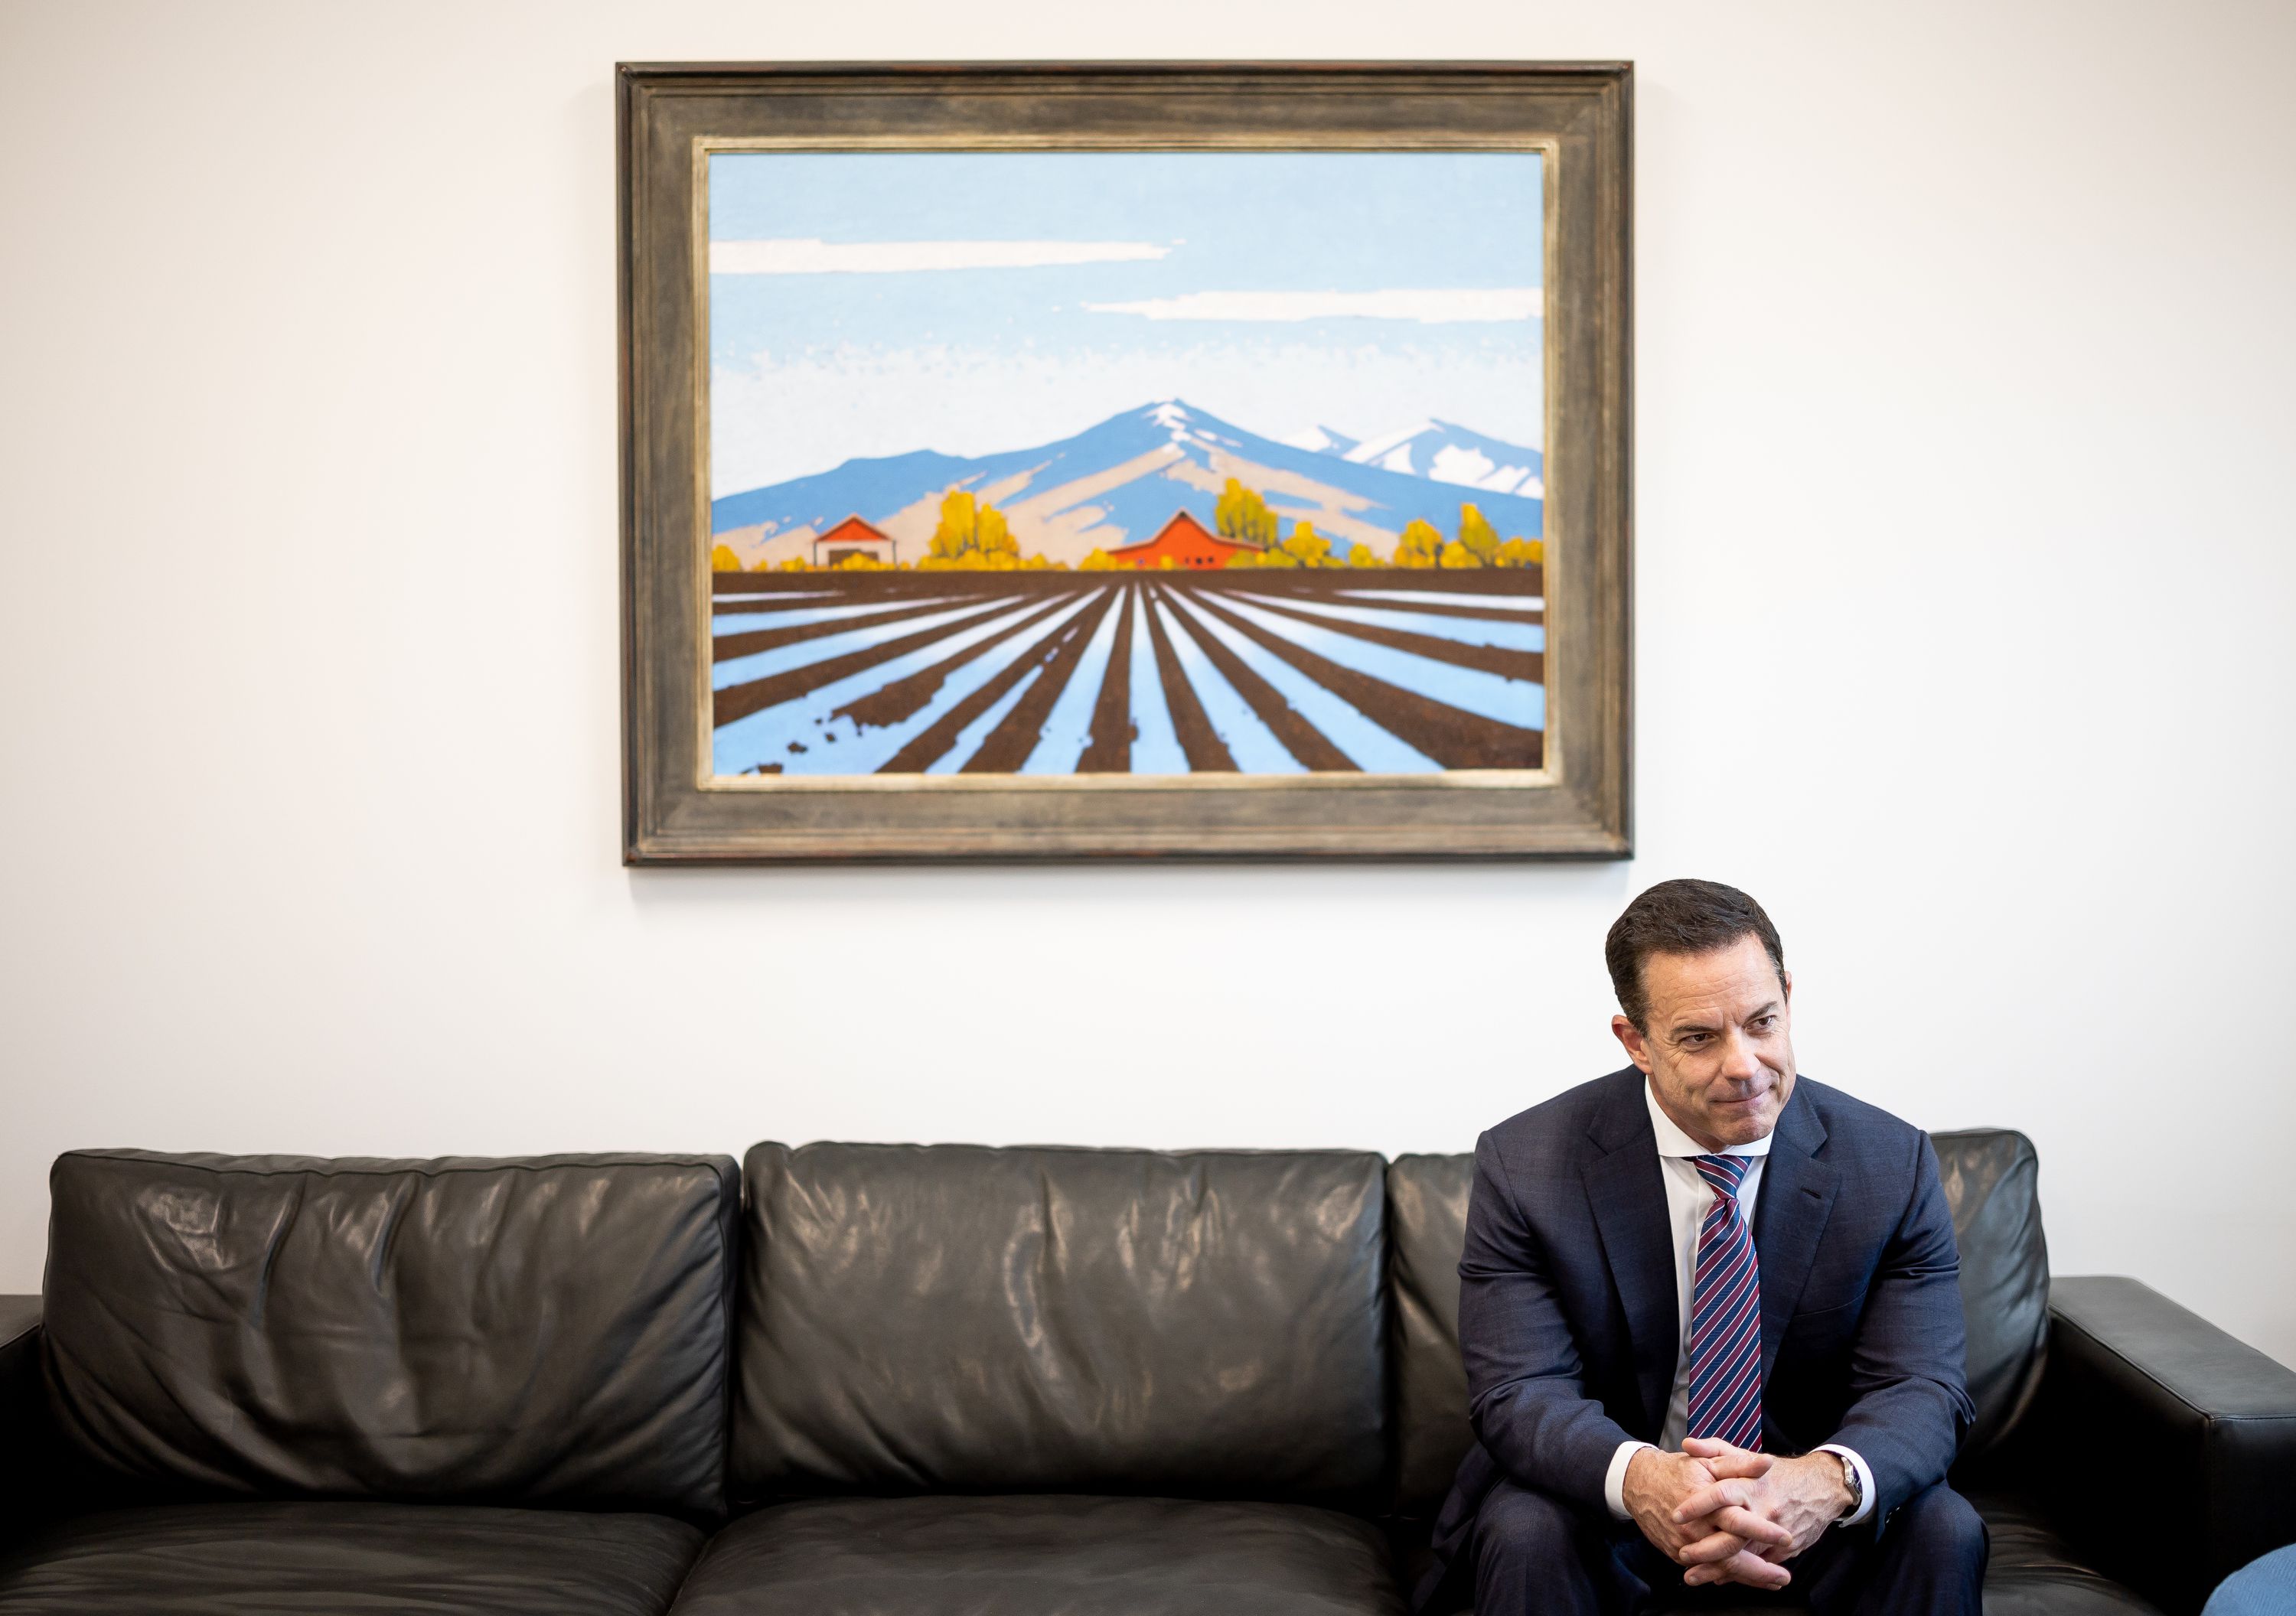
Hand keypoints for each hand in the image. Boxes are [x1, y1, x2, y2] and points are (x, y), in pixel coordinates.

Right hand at [1620, 1447, 1793, 1588]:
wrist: (1639, 1483)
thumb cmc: (1678, 1470)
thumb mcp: (1708, 1461)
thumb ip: (1739, 1464)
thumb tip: (1768, 1462)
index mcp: (1706, 1502)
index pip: (1738, 1521)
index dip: (1762, 1531)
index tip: (1787, 1539)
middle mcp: (1695, 1527)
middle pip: (1731, 1554)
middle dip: (1760, 1569)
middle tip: (1784, 1576)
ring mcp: (1685, 1543)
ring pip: (1720, 1567)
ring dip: (1748, 1578)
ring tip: (1772, 1581)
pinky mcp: (1677, 1553)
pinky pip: (1706, 1569)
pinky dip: (1727, 1576)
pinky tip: (1746, 1578)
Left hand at [1672, 1438, 1853, 1587]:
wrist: (1822, 1488)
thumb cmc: (1777, 1473)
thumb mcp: (1746, 1455)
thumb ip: (1715, 1449)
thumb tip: (1688, 1444)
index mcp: (1751, 1485)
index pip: (1721, 1495)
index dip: (1697, 1505)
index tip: (1675, 1515)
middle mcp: (1764, 1511)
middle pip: (1731, 1535)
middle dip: (1705, 1549)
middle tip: (1682, 1554)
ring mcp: (1776, 1534)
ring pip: (1744, 1557)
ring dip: (1717, 1568)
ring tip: (1692, 1575)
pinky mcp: (1786, 1550)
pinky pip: (1759, 1565)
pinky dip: (1739, 1573)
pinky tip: (1719, 1578)